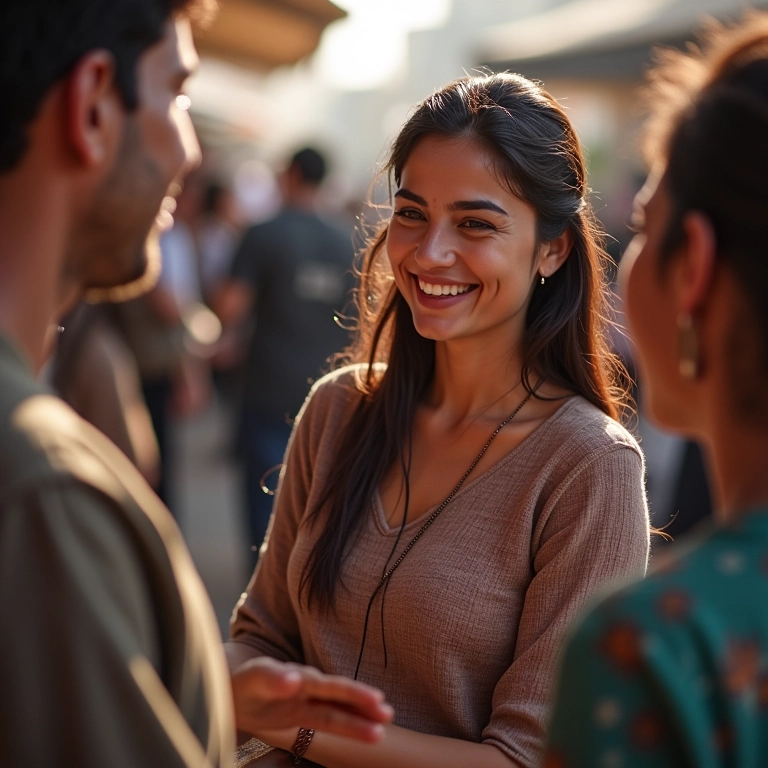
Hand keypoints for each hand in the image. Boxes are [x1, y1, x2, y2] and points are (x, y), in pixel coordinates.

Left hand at [231, 657, 393, 742]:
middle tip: (387, 714)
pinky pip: (327, 718)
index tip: (376, 700)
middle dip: (364, 705)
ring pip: (337, 710)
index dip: (354, 694)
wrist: (226, 685)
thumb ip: (272, 678)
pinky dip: (345, 723)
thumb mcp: (253, 678)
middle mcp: (307, 686)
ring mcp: (305, 699)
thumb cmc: (239, 680)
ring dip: (359, 718)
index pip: (331, 687)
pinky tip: (361, 727)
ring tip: (383, 726)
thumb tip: (295, 679)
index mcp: (299, 676)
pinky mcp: (299, 712)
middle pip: (340, 697)